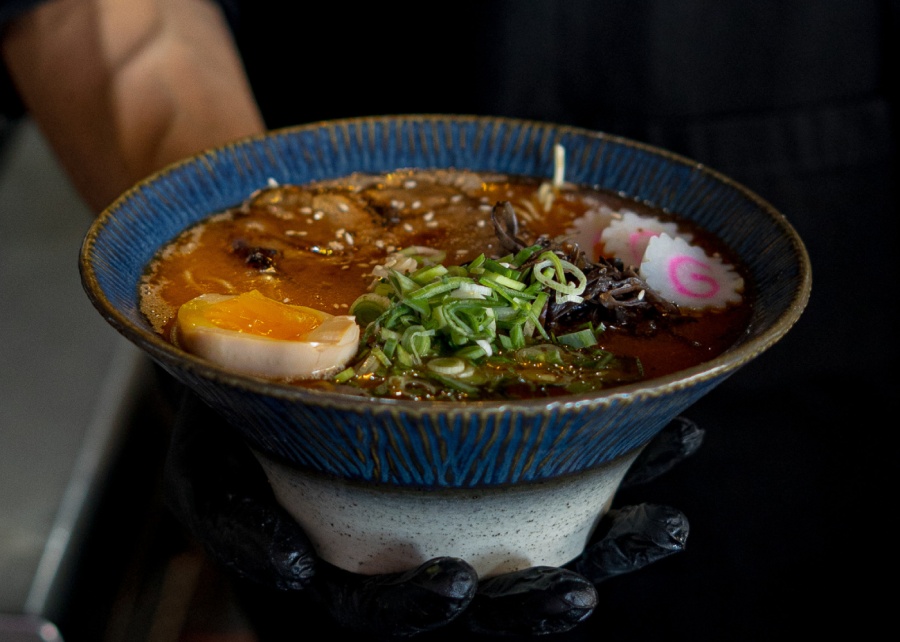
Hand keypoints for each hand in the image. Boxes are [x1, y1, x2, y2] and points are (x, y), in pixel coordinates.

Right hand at [164, 387, 700, 637]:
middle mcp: (418, 537)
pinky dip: (619, 447)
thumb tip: (291, 573)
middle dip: (539, 600)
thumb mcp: (205, 472)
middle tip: (584, 594)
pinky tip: (673, 426)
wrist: (260, 356)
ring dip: (609, 531)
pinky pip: (567, 454)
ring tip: (665, 522)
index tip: (458, 588)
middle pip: (486, 589)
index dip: (418, 609)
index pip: (382, 607)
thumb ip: (239, 527)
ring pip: (546, 528)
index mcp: (348, 560)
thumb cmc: (228, 423)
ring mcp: (467, 492)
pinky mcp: (500, 444)